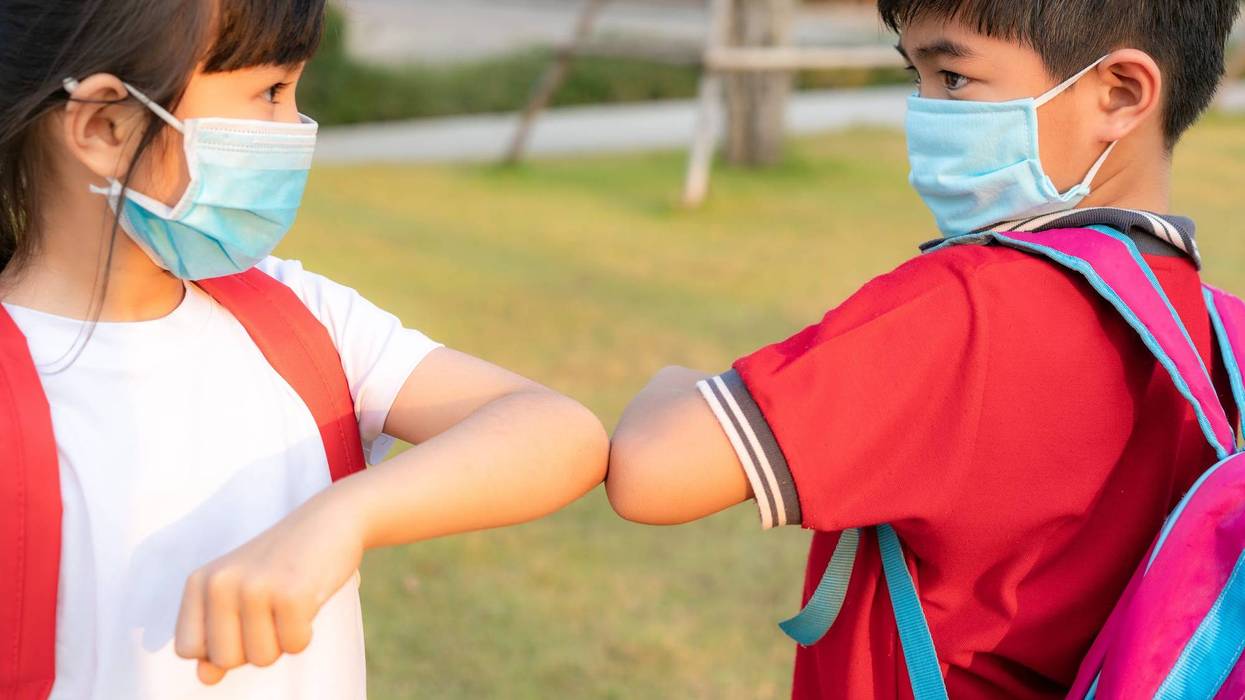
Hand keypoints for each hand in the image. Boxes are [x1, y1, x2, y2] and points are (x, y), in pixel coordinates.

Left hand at [173, 488, 365, 684]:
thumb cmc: (284, 562)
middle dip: (255, 646)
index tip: (244, 618)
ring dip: (283, 640)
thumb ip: (217, 636)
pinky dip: (306, 632)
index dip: (221, 644)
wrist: (331, 520)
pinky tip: (308, 599)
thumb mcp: (241, 594)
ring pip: (262, 658)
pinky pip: (295, 646)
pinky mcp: (291, 594)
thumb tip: (206, 678)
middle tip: (273, 609)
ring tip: (290, 602)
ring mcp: (256, 587)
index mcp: (200, 581)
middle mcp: (221, 582)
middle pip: (226, 660)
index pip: (188, 649)